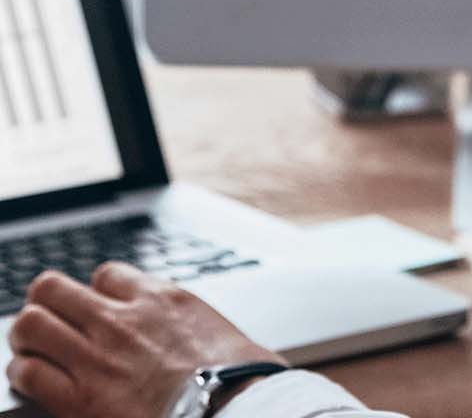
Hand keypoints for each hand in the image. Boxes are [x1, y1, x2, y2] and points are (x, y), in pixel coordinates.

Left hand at [6, 263, 284, 417]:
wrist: (231, 410)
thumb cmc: (241, 377)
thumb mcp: (220, 332)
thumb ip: (190, 323)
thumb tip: (200, 336)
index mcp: (161, 298)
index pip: (106, 274)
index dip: (97, 292)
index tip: (100, 308)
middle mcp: (122, 320)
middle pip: (53, 288)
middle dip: (46, 303)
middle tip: (50, 320)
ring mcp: (97, 357)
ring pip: (30, 323)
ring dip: (27, 336)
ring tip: (33, 348)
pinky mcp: (78, 399)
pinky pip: (29, 373)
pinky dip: (24, 373)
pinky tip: (34, 379)